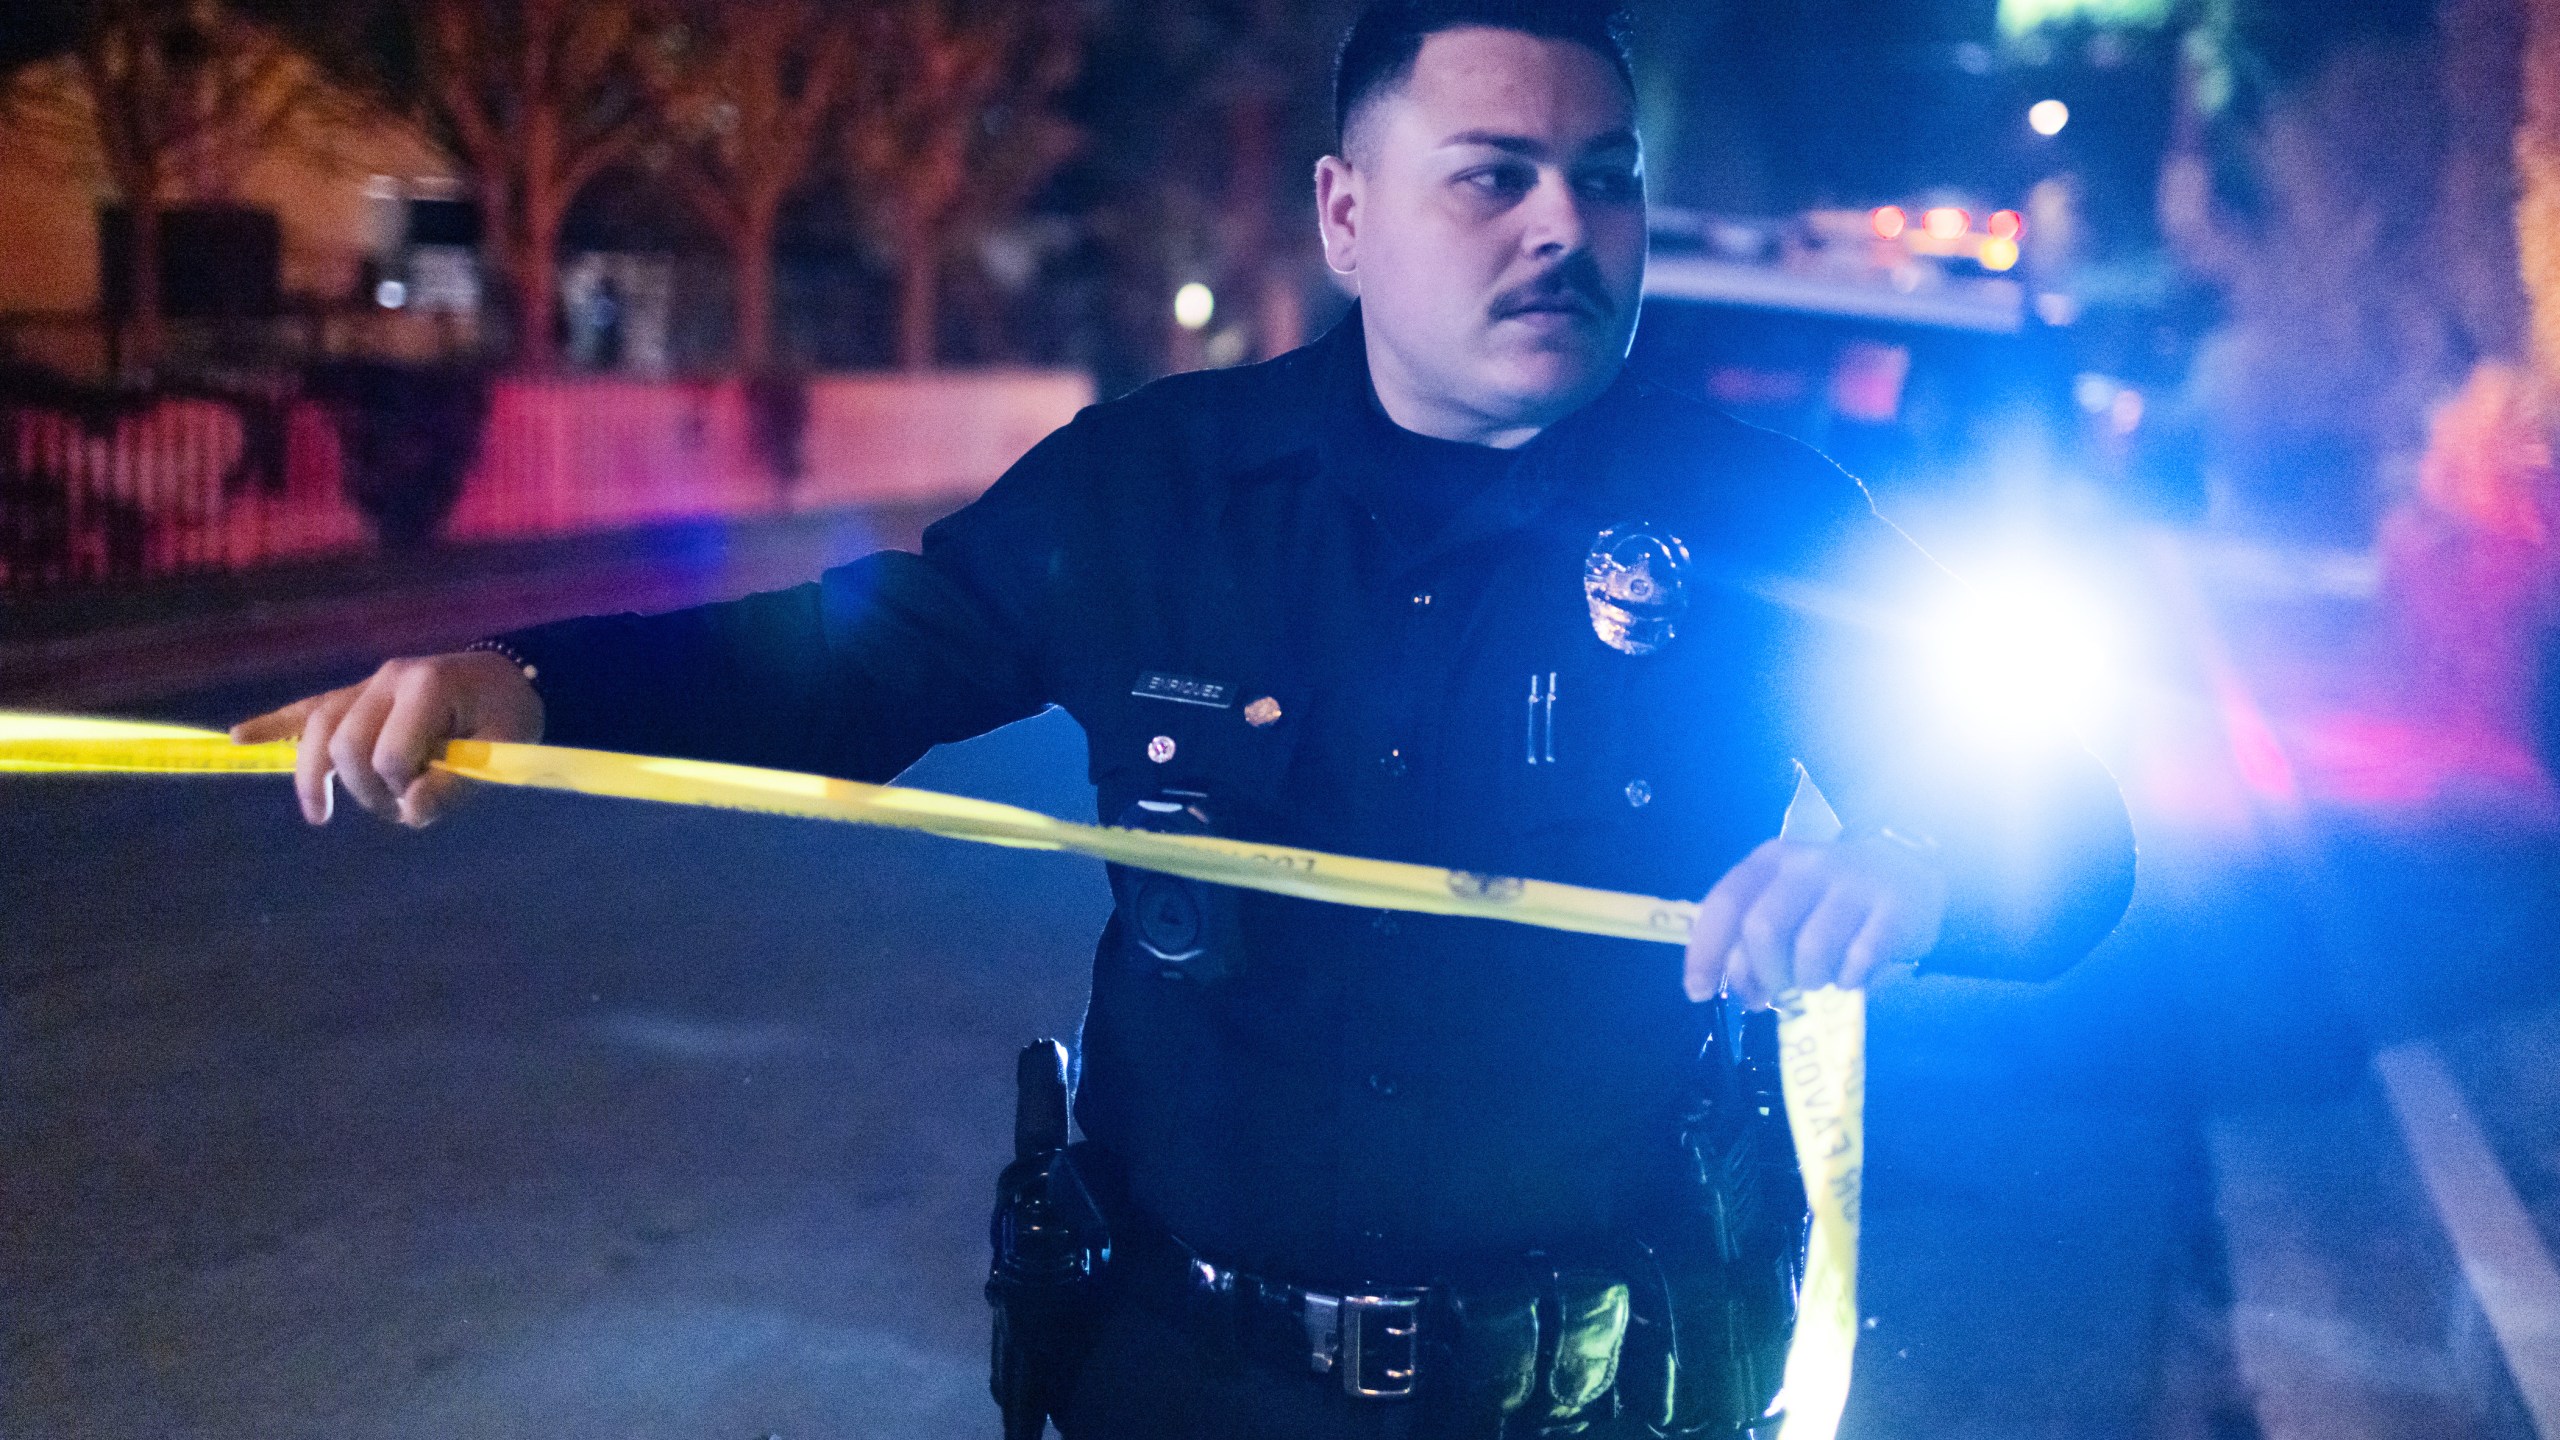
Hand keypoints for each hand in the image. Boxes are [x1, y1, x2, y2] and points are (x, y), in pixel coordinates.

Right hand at [230, 650, 543, 827]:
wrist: (508, 676)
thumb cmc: (509, 714)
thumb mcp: (504, 750)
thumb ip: (459, 784)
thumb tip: (410, 812)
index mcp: (426, 686)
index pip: (389, 753)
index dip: (404, 788)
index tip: (430, 797)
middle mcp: (388, 679)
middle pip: (345, 744)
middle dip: (364, 788)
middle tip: (398, 809)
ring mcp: (368, 684)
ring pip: (318, 729)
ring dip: (317, 776)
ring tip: (320, 814)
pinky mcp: (356, 694)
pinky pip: (309, 708)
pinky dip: (274, 723)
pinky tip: (239, 738)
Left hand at [1683, 834, 1945, 1006]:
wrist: (1911, 871)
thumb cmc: (1831, 898)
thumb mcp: (1785, 899)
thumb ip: (1753, 935)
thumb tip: (1739, 988)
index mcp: (1771, 861)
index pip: (1725, 903)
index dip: (1706, 952)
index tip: (1699, 992)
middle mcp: (1808, 865)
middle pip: (1763, 928)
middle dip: (1762, 974)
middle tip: (1774, 993)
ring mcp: (1854, 883)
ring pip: (1811, 948)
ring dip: (1808, 980)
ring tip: (1817, 981)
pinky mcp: (1894, 907)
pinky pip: (1859, 959)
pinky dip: (1848, 980)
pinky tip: (1851, 975)